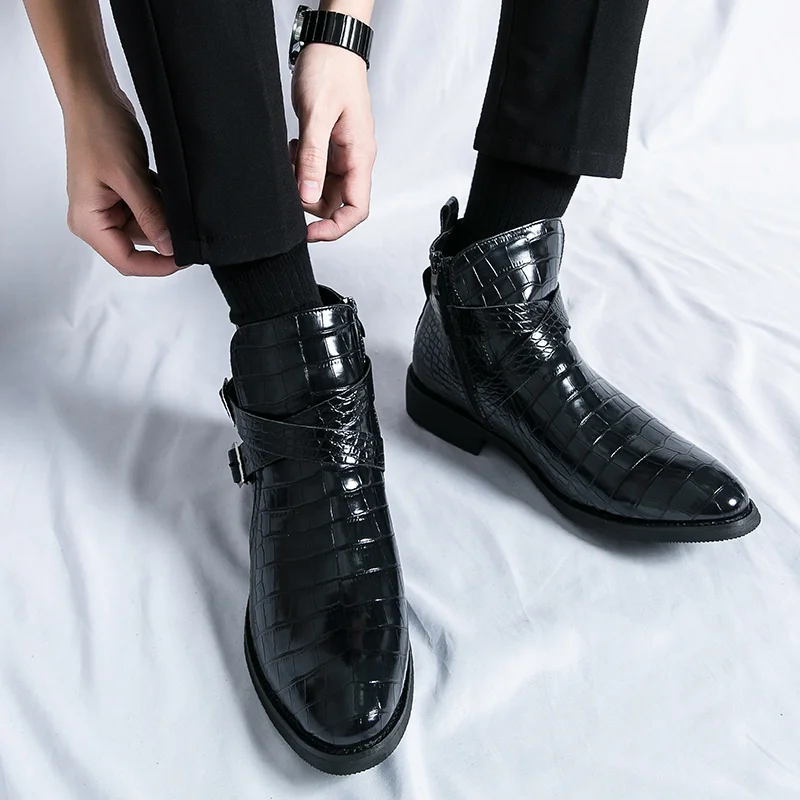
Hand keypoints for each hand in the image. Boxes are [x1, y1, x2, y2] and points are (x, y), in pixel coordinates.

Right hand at [64, 92, 177, 275]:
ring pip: (147, 227)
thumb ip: (150, 215)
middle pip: (138, 246)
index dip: (158, 265)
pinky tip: (167, 189)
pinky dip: (161, 204)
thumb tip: (167, 247)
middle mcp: (96, 219)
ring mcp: (109, 207)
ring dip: (164, 218)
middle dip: (164, 238)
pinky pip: (148, 211)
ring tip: (173, 197)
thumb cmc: (98, 129)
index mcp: (88, 222)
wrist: (94, 96)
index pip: (125, 261)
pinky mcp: (122, 195)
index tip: (184, 258)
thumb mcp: (129, 177)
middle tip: (189, 229)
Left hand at [290, 44, 376, 241]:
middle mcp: (354, 159)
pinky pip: (315, 170)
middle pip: (335, 203)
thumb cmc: (331, 71)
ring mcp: (342, 154)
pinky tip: (293, 147)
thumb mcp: (316, 116)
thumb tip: (308, 196)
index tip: (308, 232)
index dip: (334, 228)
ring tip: (290, 155)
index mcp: (360, 157)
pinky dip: (300, 166)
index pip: (356, 210)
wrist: (331, 44)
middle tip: (288, 179)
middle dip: (308, 199)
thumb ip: (312, 158)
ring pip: (322, 187)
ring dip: (301, 180)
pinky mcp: (330, 146)